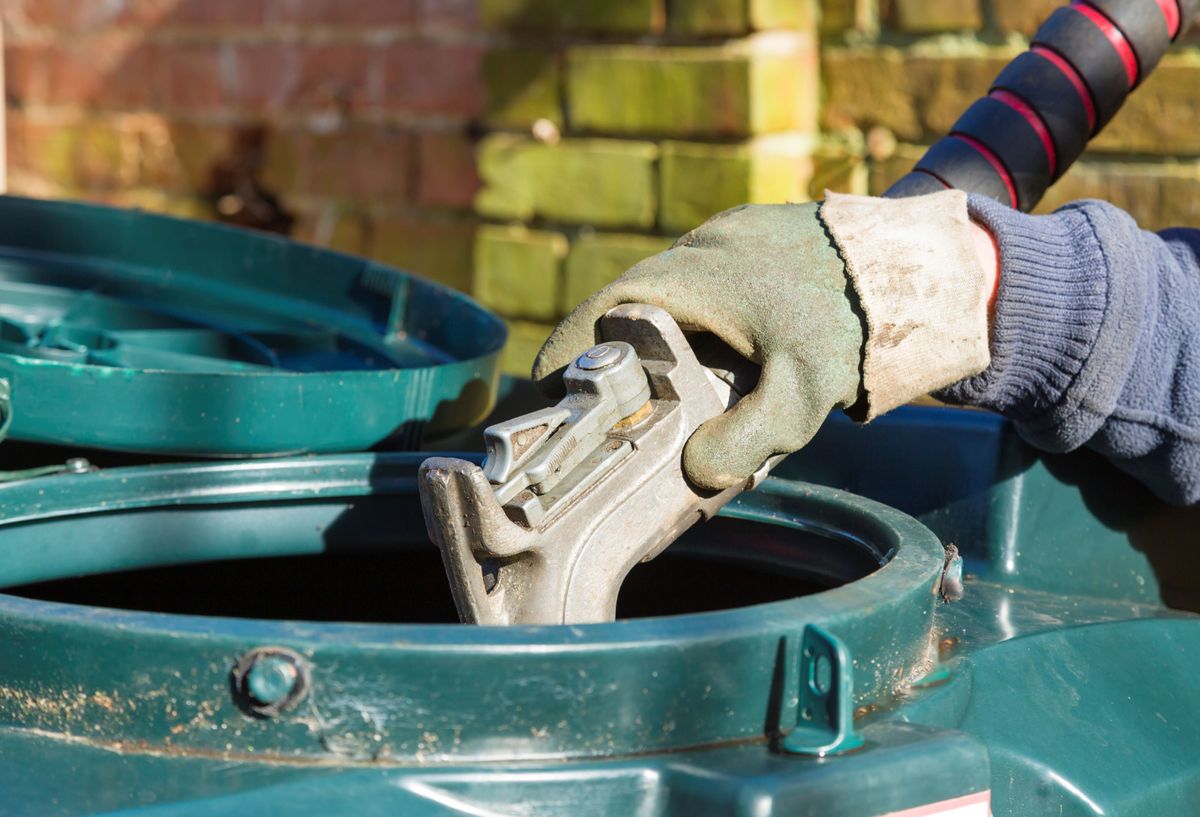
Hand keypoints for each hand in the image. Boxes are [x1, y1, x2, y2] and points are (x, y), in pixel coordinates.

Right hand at [533, 202, 865, 490]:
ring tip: (645, 397)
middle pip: (620, 310)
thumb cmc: (855, 324)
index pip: (595, 318)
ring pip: (660, 298)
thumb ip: (746, 439)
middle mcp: (692, 251)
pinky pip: (697, 286)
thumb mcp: (802, 395)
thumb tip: (694, 476)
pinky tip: (702, 360)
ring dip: (645, 341)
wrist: (916, 264)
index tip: (540, 401)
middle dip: (600, 361)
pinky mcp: (749, 240)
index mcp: (685, 279)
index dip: (560, 360)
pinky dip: (683, 323)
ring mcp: (722, 239)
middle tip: (591, 414)